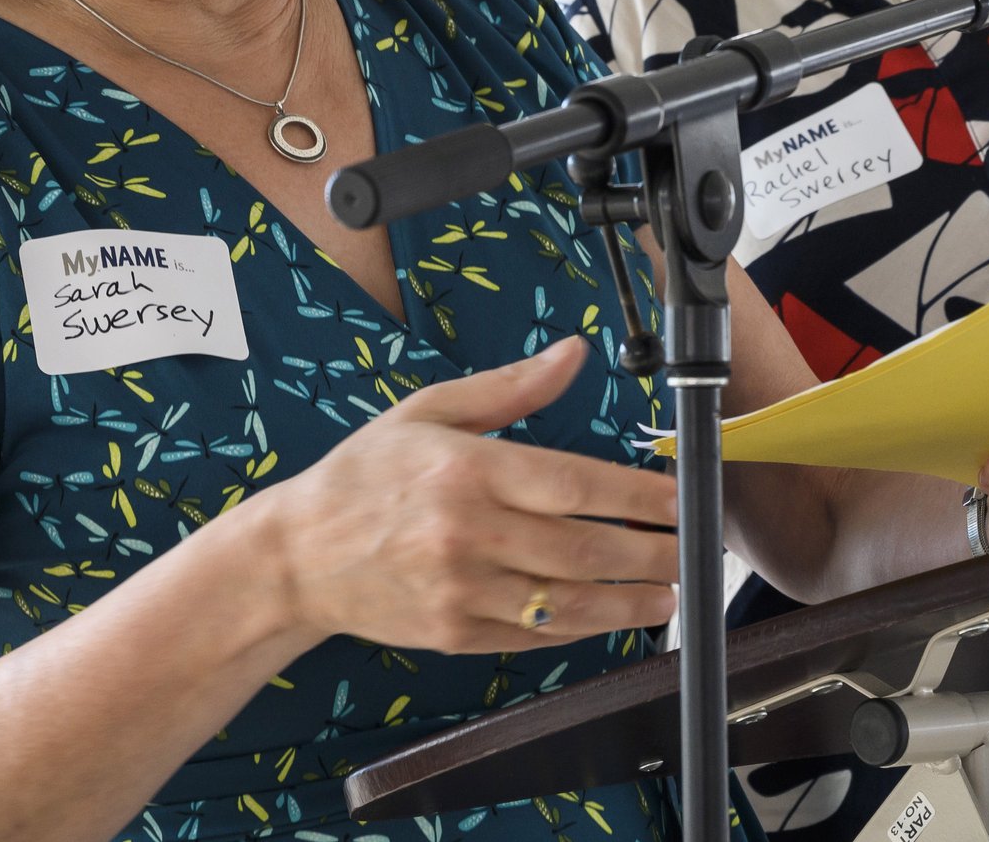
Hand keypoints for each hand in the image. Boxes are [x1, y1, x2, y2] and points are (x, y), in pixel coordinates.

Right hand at [253, 337, 679, 653]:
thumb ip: (510, 387)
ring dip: (628, 603)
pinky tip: (608, 617)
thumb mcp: (429, 412)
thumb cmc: (364, 476)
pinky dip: (578, 629)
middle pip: (584, 549)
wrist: (296, 556)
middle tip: (692, 553)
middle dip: (651, 554)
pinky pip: (532, 637)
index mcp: (467, 471)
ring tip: (667, 596)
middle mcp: (467, 533)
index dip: (638, 494)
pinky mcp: (454, 633)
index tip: (678, 499)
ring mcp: (461, 591)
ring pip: (567, 604)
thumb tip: (573, 352)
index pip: (574, 484)